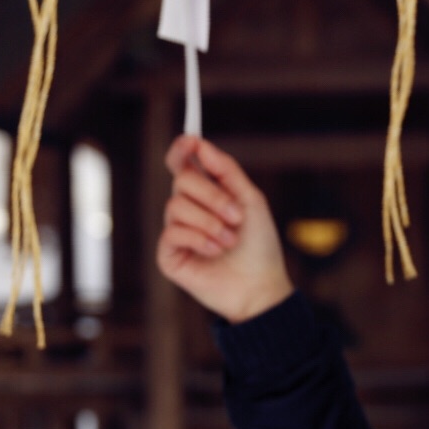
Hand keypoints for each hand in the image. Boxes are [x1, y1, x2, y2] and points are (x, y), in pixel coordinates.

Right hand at [156, 134, 293, 322]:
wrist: (260, 286)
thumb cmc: (258, 245)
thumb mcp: (250, 200)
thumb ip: (226, 171)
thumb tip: (199, 143)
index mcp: (206, 193)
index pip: (183, 164)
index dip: (181, 149)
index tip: (191, 141)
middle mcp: (187, 209)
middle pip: (182, 180)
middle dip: (212, 196)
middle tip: (236, 216)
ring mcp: (176, 232)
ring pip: (176, 206)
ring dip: (210, 222)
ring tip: (229, 240)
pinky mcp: (168, 255)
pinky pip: (172, 232)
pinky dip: (198, 239)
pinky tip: (215, 252)